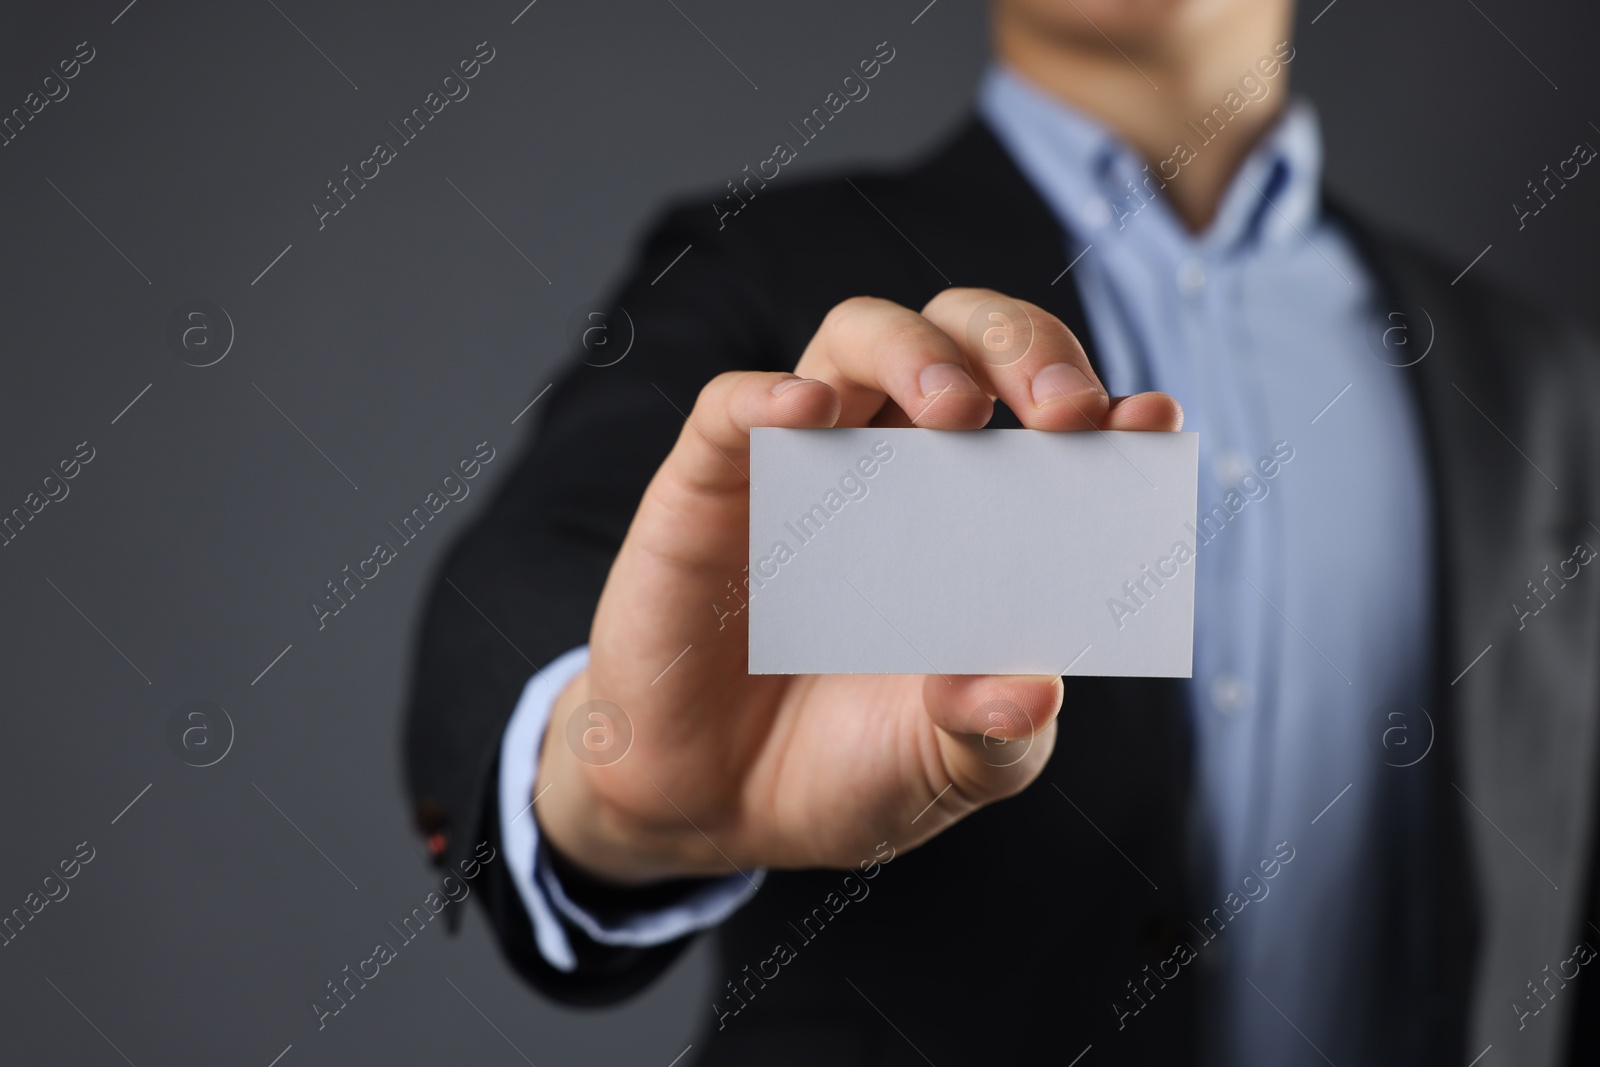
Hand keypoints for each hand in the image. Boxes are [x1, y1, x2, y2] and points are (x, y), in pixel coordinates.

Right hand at [534, 288, 1182, 883]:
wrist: (714, 809)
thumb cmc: (849, 767)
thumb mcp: (946, 765)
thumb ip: (995, 729)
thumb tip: (1035, 689)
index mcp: (981, 514)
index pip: (1050, 422)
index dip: (1109, 408)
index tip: (1150, 422)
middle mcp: (900, 465)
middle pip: (966, 338)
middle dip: (1025, 349)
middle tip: (1063, 412)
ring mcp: (806, 464)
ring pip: (860, 335)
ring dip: (917, 350)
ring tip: (957, 410)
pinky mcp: (711, 484)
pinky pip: (732, 406)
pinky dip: (768, 393)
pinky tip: (807, 412)